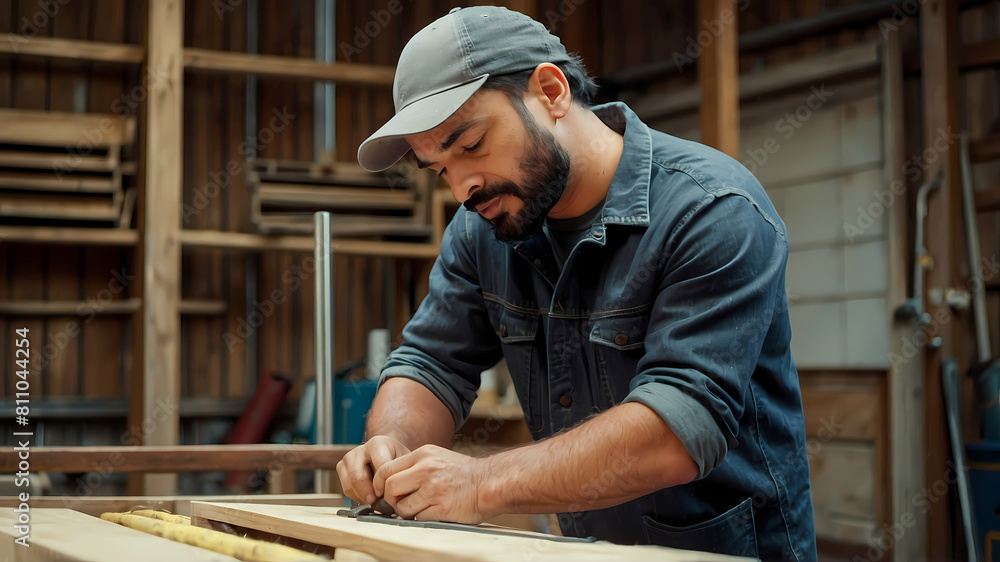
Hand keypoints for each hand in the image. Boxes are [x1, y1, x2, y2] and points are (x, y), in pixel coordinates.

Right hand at [336, 435, 410, 504]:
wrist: (387, 453)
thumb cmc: (396, 459)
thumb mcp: (405, 462)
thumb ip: (401, 474)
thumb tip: (395, 496)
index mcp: (377, 443)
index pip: (379, 465)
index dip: (384, 482)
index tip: (390, 491)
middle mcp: (359, 449)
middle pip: (358, 476)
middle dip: (369, 493)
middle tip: (380, 503)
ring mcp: (348, 458)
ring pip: (350, 485)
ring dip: (364, 497)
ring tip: (377, 499)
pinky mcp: (341, 468)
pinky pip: (347, 490)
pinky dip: (358, 497)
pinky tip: (369, 495)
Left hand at [372, 444, 493, 523]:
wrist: (490, 483)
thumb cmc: (464, 473)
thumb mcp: (438, 457)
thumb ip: (415, 466)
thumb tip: (390, 481)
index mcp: (423, 455)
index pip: (387, 469)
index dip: (380, 483)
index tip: (382, 491)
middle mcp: (427, 470)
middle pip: (390, 487)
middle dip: (391, 499)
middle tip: (399, 503)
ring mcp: (434, 489)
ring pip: (402, 507)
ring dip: (406, 512)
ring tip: (419, 508)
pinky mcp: (442, 508)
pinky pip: (418, 518)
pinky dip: (421, 518)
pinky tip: (432, 512)